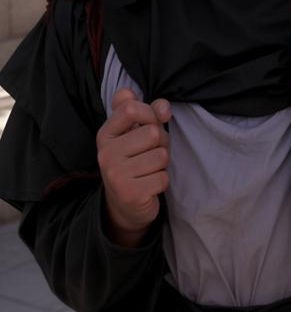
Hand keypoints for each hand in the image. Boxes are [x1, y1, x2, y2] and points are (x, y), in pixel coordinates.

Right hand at [96, 88, 170, 245]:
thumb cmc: (134, 159)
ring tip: (149, 169)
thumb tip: (163, 107)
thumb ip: (148, 112)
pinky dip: (162, 181)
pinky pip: (163, 178)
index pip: (131, 108)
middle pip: (153, 133)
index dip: (150, 113)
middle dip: (161, 142)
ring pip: (161, 156)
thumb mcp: (135, 132)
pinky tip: (149, 185)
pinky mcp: (130, 194)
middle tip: (151, 152)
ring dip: (162, 163)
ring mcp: (116, 175)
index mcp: (105, 134)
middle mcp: (106, 153)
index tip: (151, 123)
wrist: (124, 204)